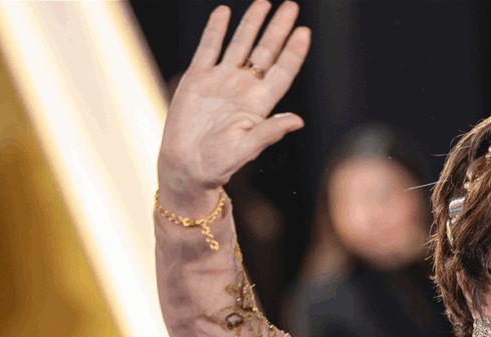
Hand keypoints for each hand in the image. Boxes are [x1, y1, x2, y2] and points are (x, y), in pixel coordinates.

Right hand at [157, 1, 309, 211]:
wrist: (186, 167)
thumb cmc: (219, 164)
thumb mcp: (247, 148)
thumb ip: (269, 131)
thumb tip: (297, 121)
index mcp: (259, 103)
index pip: (282, 71)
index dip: (293, 52)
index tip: (304, 31)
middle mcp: (243, 88)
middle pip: (265, 51)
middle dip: (278, 28)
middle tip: (292, 5)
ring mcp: (221, 81)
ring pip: (240, 45)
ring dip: (252, 24)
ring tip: (264, 3)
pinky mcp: (197, 79)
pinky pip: (208, 49)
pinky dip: (215, 30)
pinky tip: (224, 12)